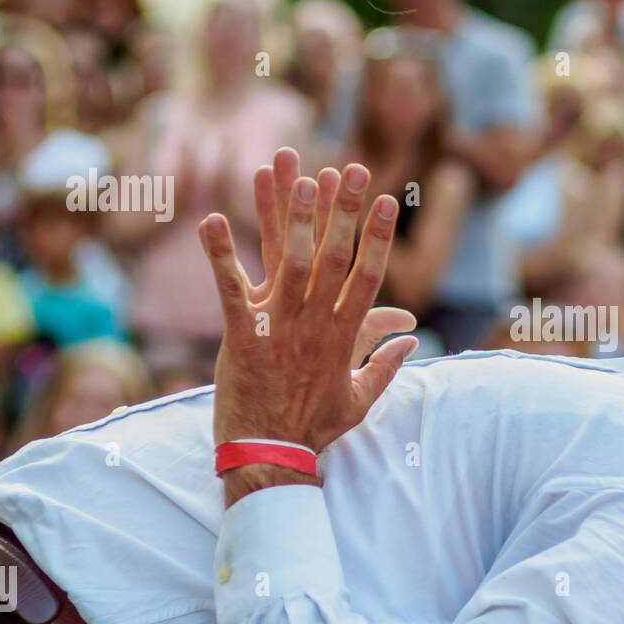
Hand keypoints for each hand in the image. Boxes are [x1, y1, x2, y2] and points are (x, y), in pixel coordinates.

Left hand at [199, 152, 417, 502]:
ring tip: (299, 176)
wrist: (268, 455)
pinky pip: (229, 288)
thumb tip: (413, 338)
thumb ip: (387, 365)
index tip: (387, 199)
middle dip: (343, 210)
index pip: (367, 277)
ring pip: (289, 264)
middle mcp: (314, 325)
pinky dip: (219, 253)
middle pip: (333, 259)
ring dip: (294, 218)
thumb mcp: (361, 400)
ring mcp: (277, 328)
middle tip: (350, 168)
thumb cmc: (314, 428)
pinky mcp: (240, 336)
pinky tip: (211, 217)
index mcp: (344, 337)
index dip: (376, 236)